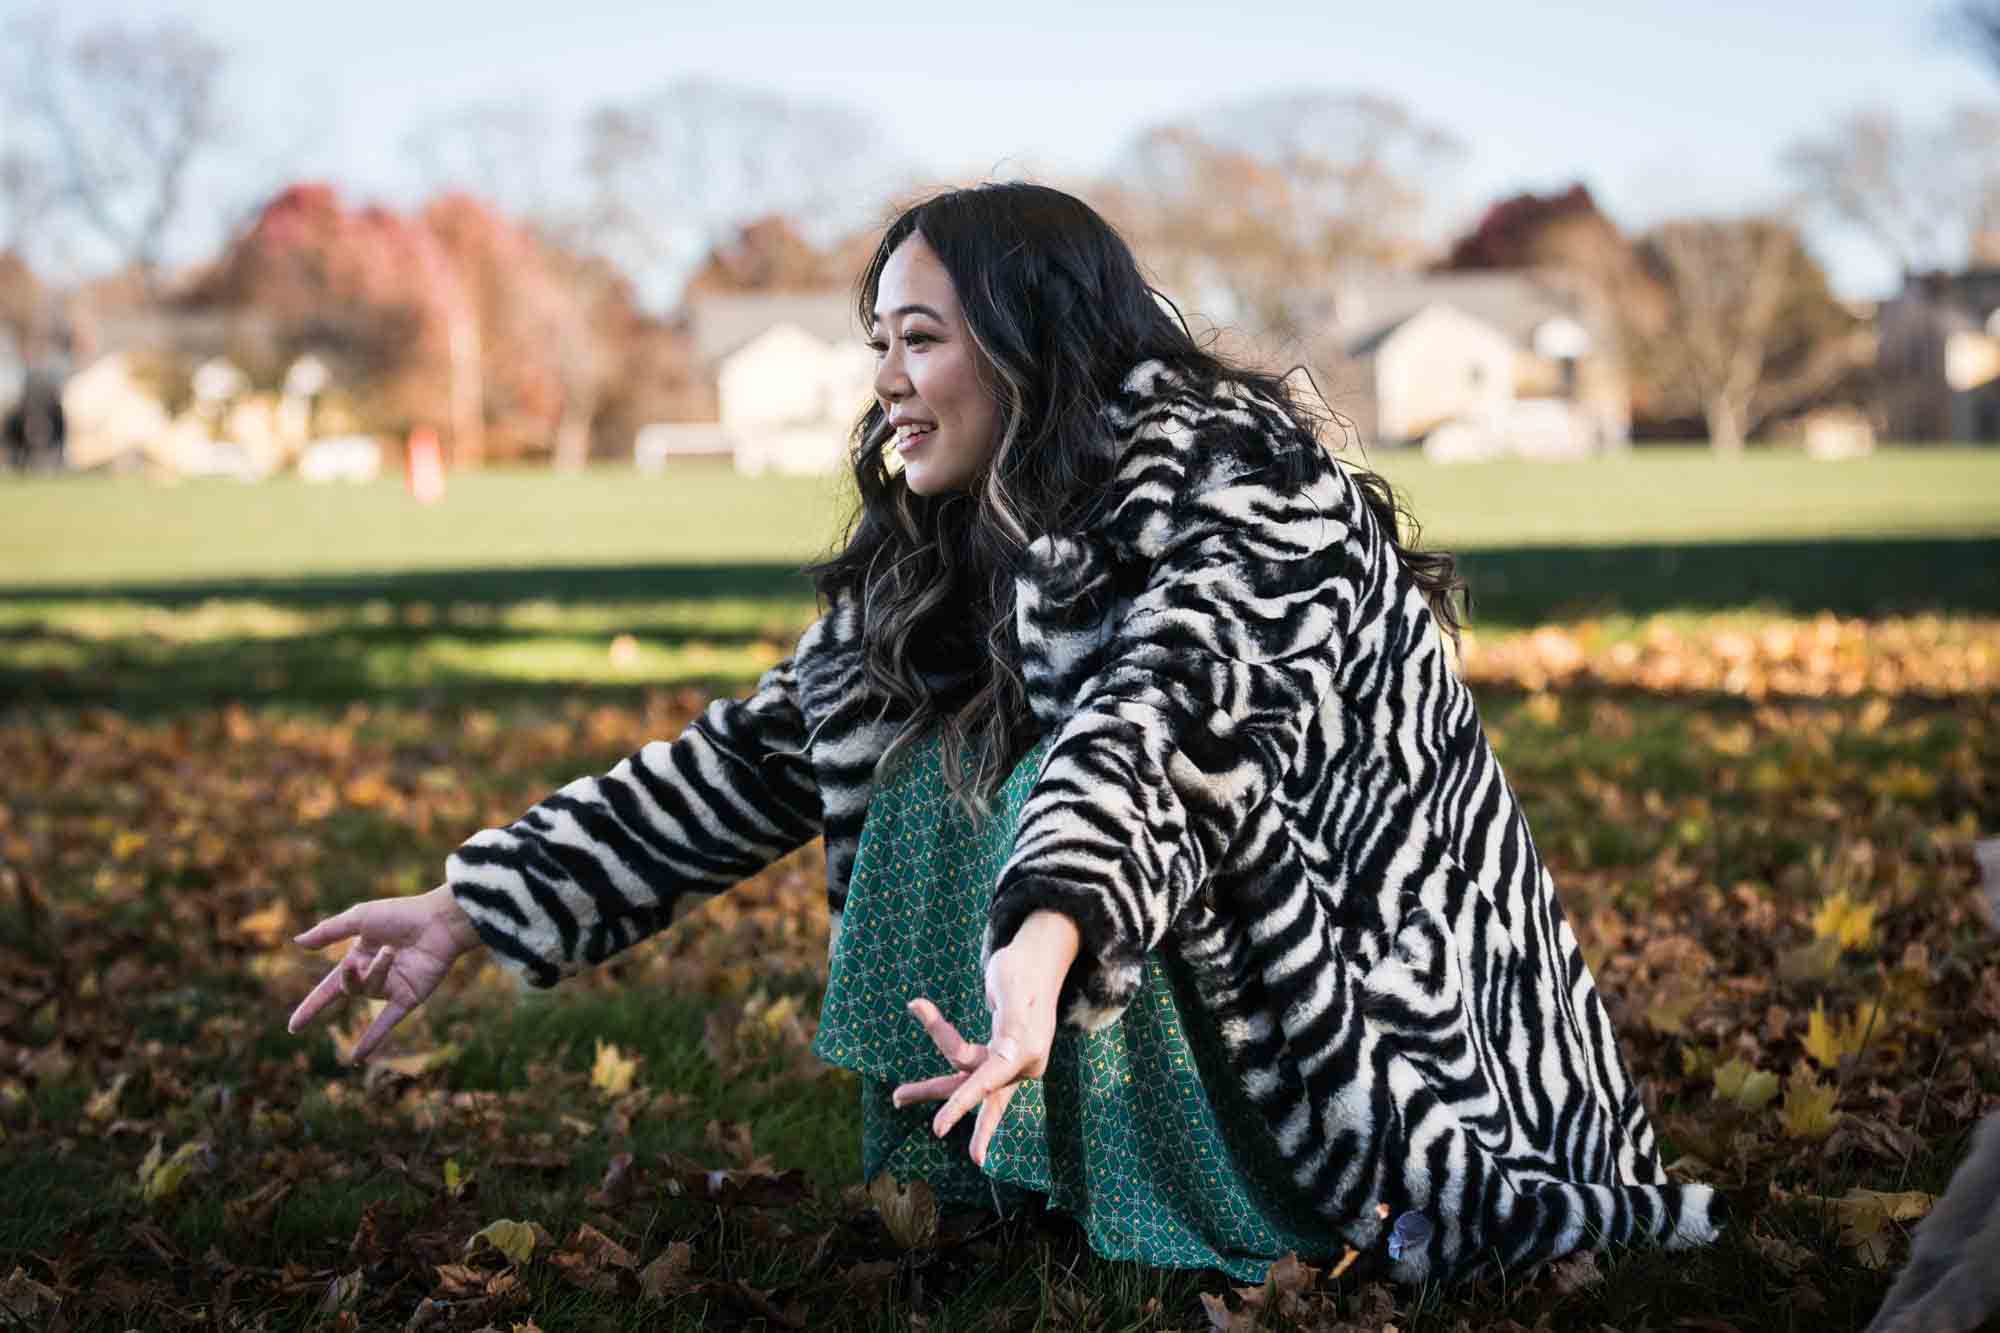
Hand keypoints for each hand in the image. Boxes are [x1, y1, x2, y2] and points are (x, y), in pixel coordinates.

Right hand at [286, 885, 483, 1062]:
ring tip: (392, 951)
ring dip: (378, 970)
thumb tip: (297, 942)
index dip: (311, 1006)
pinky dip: (373, 1038)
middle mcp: (374, 975)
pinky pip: (388, 1021)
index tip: (294, 1027)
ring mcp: (392, 988)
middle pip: (349, 988)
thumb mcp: (360, 918)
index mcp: (360, 957)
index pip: (329, 988)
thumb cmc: (402, 914)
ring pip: (371, 990)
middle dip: (350, 976)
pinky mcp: (409, 997)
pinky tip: (357, 1058)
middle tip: (355, 961)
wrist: (440, 920)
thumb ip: (329, 931)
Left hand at [891, 909, 1078, 1166]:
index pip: (986, 1081)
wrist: (1039, 958)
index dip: (961, 1104)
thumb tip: (1002, 1053)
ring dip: (934, 1086)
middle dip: (943, 1099)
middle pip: (974, 1085)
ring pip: (968, 1079)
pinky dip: (949, 1061)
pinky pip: (971, 1068)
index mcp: (1025, 1050)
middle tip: (909, 1110)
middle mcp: (1021, 1063)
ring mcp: (1013, 1062)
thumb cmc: (1022, 969)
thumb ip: (1006, 1021)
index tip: (938, 1128)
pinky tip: (927, 1073)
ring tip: (899, 1096)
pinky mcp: (1004, 1056)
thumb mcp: (1011, 989)